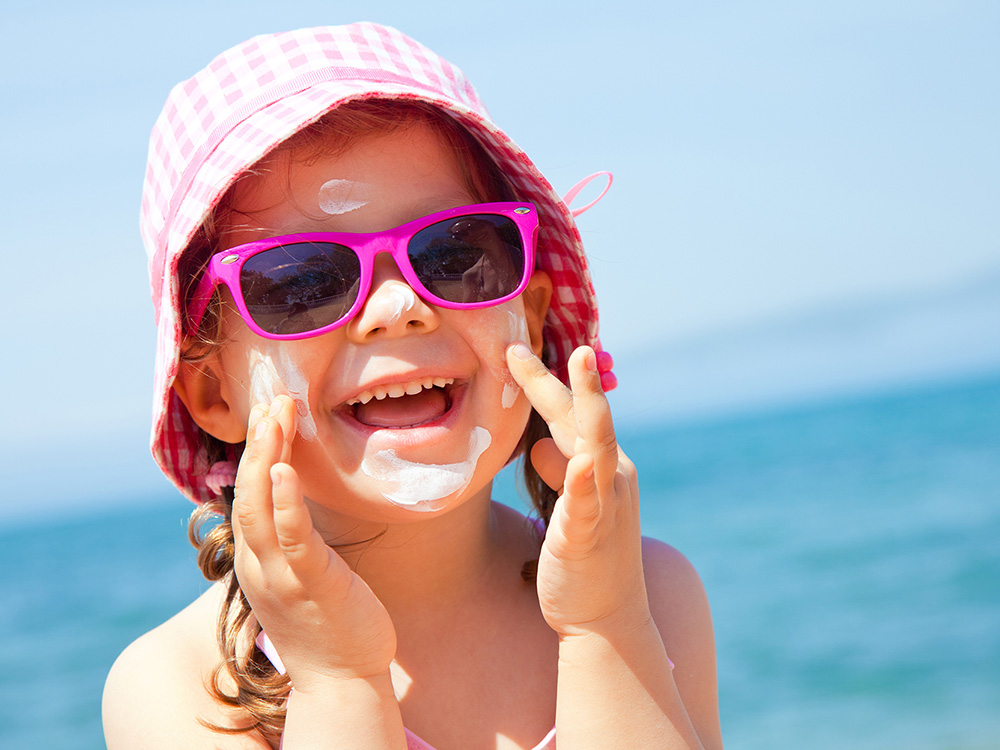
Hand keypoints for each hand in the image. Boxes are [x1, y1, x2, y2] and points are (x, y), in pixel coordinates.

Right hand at [232, 396, 396, 691]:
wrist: (343, 681)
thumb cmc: (331, 623)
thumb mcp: (305, 573)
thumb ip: (295, 538)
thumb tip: (300, 501)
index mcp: (259, 560)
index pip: (248, 495)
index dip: (255, 452)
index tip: (268, 413)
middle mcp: (260, 565)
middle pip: (247, 492)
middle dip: (257, 443)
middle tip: (271, 399)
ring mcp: (282, 576)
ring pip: (260, 508)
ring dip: (265, 458)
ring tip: (275, 415)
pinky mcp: (311, 585)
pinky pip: (292, 537)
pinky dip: (285, 502)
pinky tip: (284, 469)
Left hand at [506, 344, 649, 638]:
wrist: (607, 616)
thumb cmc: (584, 555)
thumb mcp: (568, 505)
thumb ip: (557, 471)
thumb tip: (541, 447)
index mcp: (602, 465)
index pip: (571, 413)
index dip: (544, 380)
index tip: (514, 349)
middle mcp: (611, 476)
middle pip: (582, 416)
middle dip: (557, 377)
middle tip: (522, 344)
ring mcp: (605, 504)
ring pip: (596, 445)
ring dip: (589, 404)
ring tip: (579, 364)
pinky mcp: (589, 536)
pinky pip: (587, 504)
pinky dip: (582, 482)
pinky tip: (578, 464)